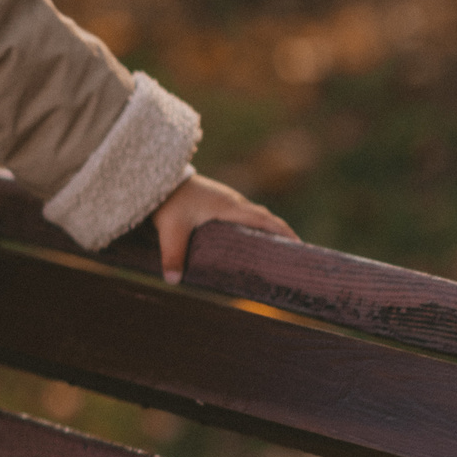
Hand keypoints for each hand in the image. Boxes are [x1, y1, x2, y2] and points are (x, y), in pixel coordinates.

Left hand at [151, 173, 296, 283]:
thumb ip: (173, 255)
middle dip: (281, 233)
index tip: (300, 246)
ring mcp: (224, 199)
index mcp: (230, 207)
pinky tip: (246, 239)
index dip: (284, 232)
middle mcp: (232, 201)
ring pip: (253, 215)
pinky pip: (241, 214)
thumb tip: (174, 281)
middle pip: (264, 217)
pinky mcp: (215, 200)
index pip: (265, 220)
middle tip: (293, 253)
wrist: (157, 176)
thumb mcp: (170, 230)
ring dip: (266, 228)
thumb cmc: (168, 200)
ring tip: (274, 249)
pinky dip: (251, 225)